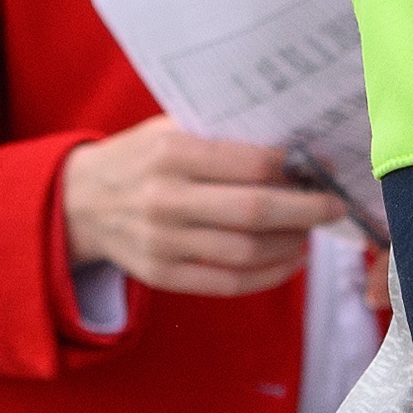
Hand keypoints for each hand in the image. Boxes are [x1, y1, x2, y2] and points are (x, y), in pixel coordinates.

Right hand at [58, 120, 345, 301]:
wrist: (77, 202)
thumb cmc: (138, 158)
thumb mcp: (168, 129)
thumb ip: (222, 135)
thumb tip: (296, 150)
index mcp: (170, 153)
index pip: (250, 164)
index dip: (295, 168)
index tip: (322, 168)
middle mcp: (165, 199)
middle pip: (255, 213)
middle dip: (306, 211)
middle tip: (334, 206)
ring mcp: (163, 243)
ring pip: (247, 252)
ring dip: (292, 245)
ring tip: (309, 233)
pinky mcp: (162, 276)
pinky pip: (229, 283)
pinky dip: (269, 275)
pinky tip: (290, 260)